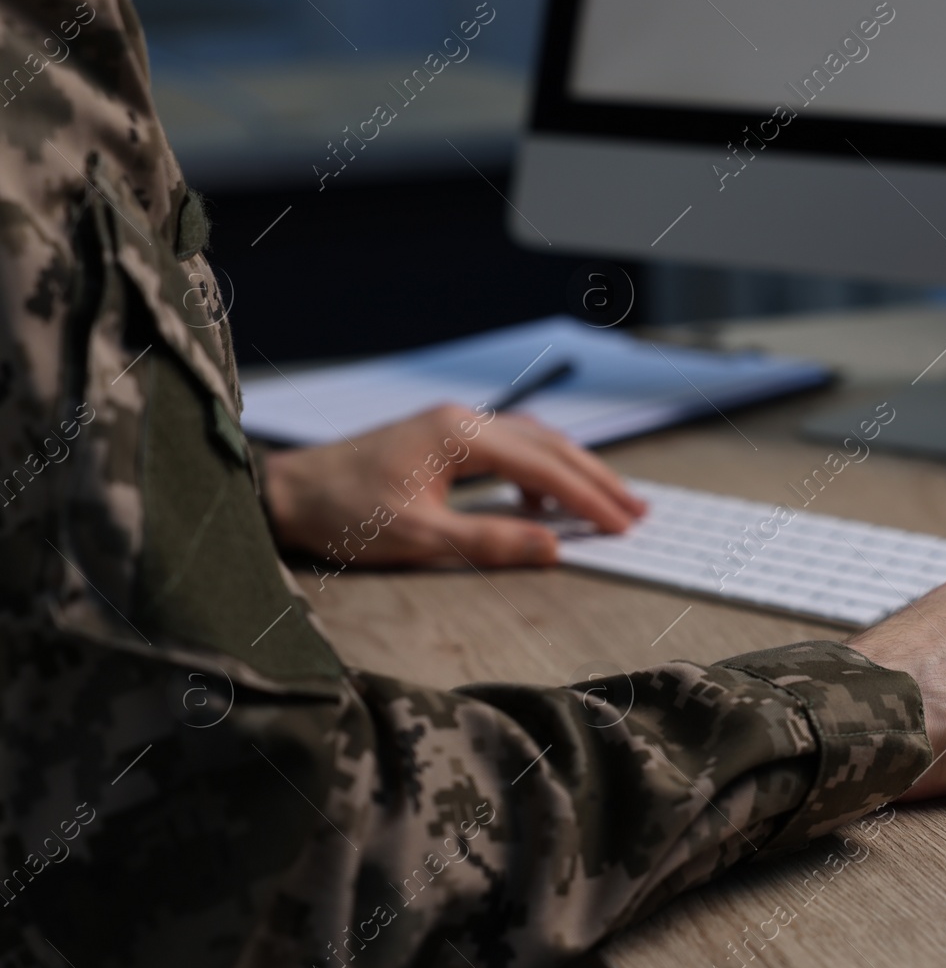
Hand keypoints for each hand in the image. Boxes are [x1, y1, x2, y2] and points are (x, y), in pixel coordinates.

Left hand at [261, 404, 645, 568]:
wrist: (285, 494)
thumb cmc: (343, 515)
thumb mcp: (420, 538)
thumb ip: (492, 541)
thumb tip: (554, 547)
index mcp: (462, 434)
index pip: (546, 467)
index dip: (590, 498)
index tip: (624, 525)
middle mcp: (463, 419)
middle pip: (549, 445)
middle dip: (596, 478)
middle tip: (637, 509)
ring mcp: (451, 425)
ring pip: (532, 443)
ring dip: (572, 474)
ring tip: (606, 504)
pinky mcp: (440, 439)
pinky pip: (508, 450)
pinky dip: (538, 474)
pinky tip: (541, 505)